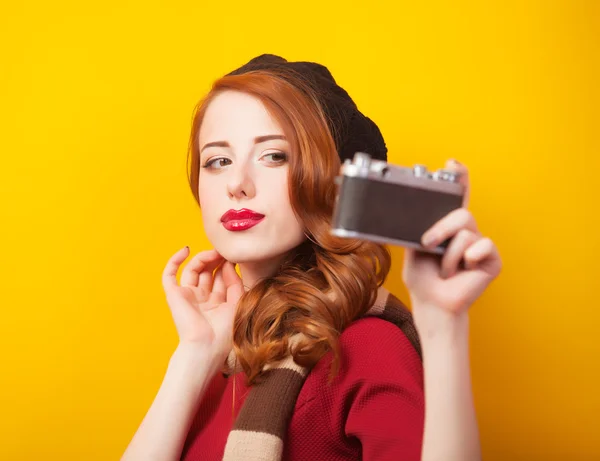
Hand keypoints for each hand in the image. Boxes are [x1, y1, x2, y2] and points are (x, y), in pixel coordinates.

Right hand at [161, 247, 243, 359]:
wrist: (206, 346)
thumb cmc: (224, 332)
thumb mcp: (237, 303)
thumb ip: (235, 282)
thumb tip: (228, 264)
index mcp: (216, 303)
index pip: (221, 278)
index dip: (227, 266)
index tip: (235, 257)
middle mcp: (201, 298)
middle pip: (208, 272)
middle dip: (216, 260)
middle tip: (225, 251)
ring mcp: (187, 295)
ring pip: (192, 269)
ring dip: (203, 257)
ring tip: (214, 252)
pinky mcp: (174, 294)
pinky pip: (169, 274)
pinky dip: (175, 260)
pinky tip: (186, 249)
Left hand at [402, 160, 501, 316]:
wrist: (431, 303)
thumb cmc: (422, 278)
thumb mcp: (413, 247)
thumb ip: (418, 227)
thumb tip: (411, 208)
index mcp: (447, 227)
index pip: (457, 196)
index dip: (459, 177)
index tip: (451, 163)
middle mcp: (466, 232)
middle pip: (461, 213)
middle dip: (441, 228)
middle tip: (428, 244)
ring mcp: (481, 245)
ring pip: (466, 232)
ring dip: (448, 255)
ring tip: (445, 270)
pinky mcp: (492, 259)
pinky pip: (482, 246)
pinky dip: (467, 260)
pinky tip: (465, 270)